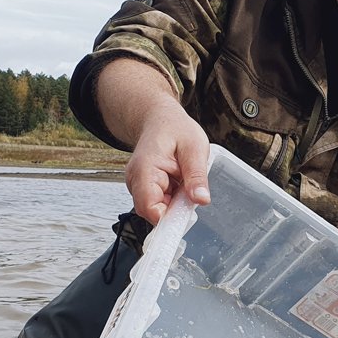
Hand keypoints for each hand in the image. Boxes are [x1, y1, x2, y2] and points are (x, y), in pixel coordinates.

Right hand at [123, 96, 211, 223]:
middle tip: (191, 190)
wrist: (160, 119)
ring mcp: (138, 186)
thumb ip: (196, 175)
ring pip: (157, 210)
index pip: (149, 207)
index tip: (187, 216)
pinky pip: (160, 203)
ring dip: (175, 203)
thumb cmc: (175, 128)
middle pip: (152, 212)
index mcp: (145, 169)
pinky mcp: (144, 189)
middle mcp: (136, 180)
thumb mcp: (194, 147)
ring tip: (184, 179)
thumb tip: (201, 200)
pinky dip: (173, 199)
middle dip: (175, 210)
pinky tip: (179, 182)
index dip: (168, 218)